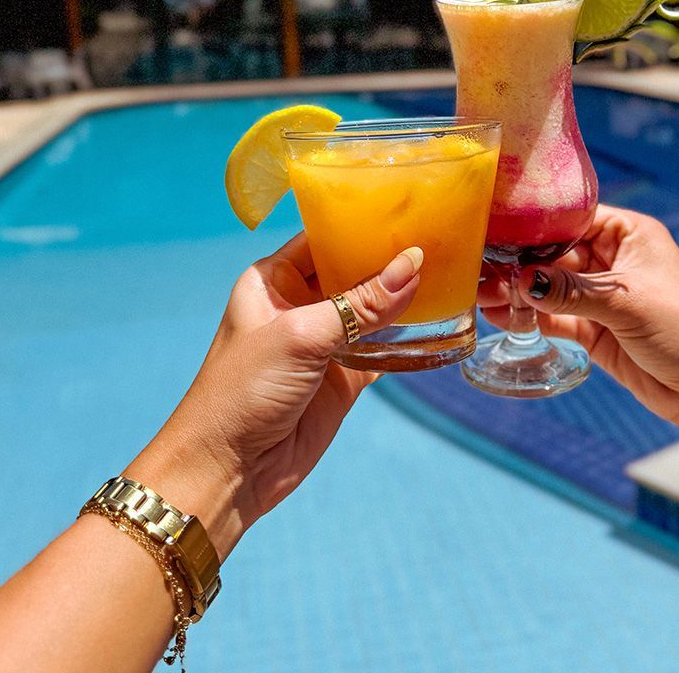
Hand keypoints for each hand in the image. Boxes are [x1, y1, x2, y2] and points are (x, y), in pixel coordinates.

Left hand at [129, 234, 421, 557]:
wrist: (228, 470)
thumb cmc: (243, 390)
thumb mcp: (301, 336)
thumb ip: (360, 303)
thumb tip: (413, 264)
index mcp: (275, 280)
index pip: (324, 236)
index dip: (360, 222)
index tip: (405, 207)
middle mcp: (301, 303)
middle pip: (354, 269)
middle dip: (390, 257)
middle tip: (439, 234)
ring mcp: (326, 340)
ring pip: (374, 308)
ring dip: (404, 295)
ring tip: (449, 268)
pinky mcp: (345, 375)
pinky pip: (384, 347)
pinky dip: (408, 337)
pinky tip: (441, 318)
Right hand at [477, 206, 678, 479]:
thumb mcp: (627, 302)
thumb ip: (571, 290)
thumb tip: (521, 279)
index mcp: (629, 233)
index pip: (571, 217)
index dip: (533, 223)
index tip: (495, 227)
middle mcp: (612, 258)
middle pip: (553, 252)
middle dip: (518, 261)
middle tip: (479, 266)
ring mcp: (599, 295)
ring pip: (547, 286)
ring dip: (518, 290)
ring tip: (481, 294)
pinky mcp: (592, 329)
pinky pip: (552, 316)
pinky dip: (528, 316)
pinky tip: (500, 314)